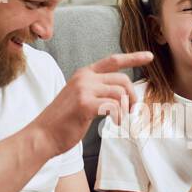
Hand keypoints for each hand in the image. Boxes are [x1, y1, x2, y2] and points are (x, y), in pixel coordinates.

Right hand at [33, 51, 153, 156]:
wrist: (42, 135)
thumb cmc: (63, 121)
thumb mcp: (80, 98)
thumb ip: (97, 91)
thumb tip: (122, 95)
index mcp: (84, 74)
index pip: (113, 60)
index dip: (133, 57)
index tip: (149, 57)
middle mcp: (84, 77)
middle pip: (122, 79)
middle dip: (132, 96)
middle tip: (131, 110)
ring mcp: (83, 90)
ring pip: (120, 93)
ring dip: (126, 108)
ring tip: (121, 119)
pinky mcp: (84, 104)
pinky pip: (113, 106)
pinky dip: (118, 116)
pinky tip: (115, 123)